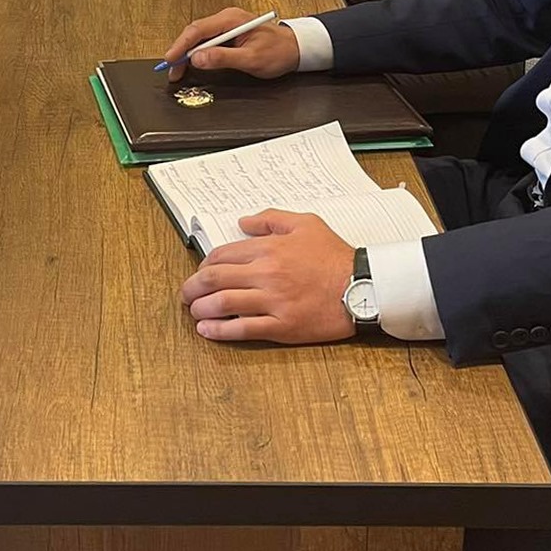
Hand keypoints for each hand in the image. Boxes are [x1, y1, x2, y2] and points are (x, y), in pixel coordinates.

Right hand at [160, 6, 301, 82]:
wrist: (297, 48)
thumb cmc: (279, 52)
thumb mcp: (252, 58)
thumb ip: (223, 58)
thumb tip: (198, 59)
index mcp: (232, 19)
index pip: (198, 30)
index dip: (181, 45)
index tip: (170, 59)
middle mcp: (227, 18)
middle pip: (195, 33)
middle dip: (181, 51)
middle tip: (172, 70)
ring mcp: (227, 25)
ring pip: (199, 38)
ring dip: (188, 54)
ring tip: (178, 69)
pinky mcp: (228, 34)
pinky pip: (207, 41)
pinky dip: (198, 53)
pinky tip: (192, 63)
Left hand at [180, 210, 357, 343]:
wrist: (364, 287)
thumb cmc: (336, 256)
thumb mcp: (305, 223)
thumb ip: (271, 219)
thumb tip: (243, 222)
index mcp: (269, 249)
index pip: (222, 255)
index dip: (205, 264)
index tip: (201, 271)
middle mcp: (266, 274)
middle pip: (215, 279)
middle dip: (192, 286)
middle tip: (186, 292)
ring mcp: (272, 302)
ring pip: (223, 304)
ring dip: (200, 308)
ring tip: (193, 311)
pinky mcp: (281, 326)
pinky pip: (242, 330)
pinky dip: (219, 330)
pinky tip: (206, 330)